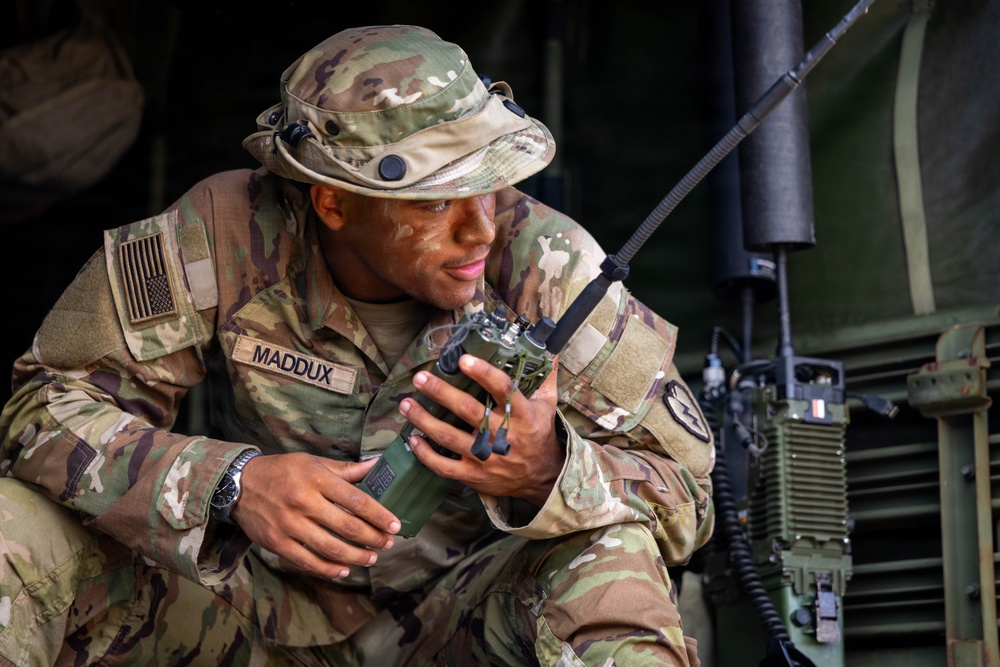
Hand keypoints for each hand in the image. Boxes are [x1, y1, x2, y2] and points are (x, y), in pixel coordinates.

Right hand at [231, 452, 399, 579]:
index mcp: (315, 479)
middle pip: (347, 527)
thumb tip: (378, 465)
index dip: (379, 515)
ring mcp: (289, 525)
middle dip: (373, 538)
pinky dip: (329, 569)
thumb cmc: (282, 471)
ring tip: (372, 558)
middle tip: (388, 544)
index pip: (356, 500)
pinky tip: (345, 570)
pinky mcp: (277, 543)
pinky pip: (308, 562)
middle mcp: (303, 502)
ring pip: (330, 548)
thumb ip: (346, 469)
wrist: (239, 485)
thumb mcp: (313, 462)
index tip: (395, 525)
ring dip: (356, 557)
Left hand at [399, 353, 565, 506]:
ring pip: (449, 437)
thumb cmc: (540, 436)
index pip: (502, 389)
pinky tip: (412, 439)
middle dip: (441, 392)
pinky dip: (425, 454)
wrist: (543, 478)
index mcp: (522, 415)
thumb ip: (545, 378)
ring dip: (424, 419)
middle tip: (420, 378)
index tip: (463, 360)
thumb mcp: (547, 406)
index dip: (483, 373)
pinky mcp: (474, 476)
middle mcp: (502, 436)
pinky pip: (444, 467)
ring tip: (406, 404)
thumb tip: (549, 352)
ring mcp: (486, 458)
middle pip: (467, 410)